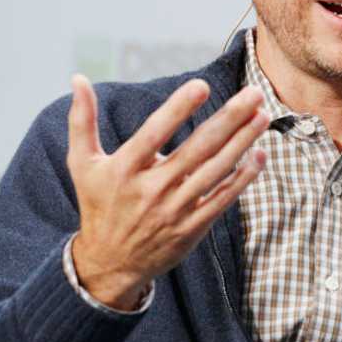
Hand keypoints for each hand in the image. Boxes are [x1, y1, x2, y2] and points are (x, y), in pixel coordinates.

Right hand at [67, 74, 268, 309]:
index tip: (202, 86)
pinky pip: (223, 199)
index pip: (154, 133)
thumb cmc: (98, 204)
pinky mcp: (192, 227)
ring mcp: (174, 210)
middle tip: (253, 93)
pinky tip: (260, 155)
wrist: (110, 264)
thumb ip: (82, 120)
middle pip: (197, 149)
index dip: (178, 109)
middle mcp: (151, 189)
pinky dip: (243, 178)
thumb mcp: (82, 163)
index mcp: (124, 169)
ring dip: (243, 143)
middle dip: (229, 119)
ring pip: (215, 171)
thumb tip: (78, 78)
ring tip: (263, 116)